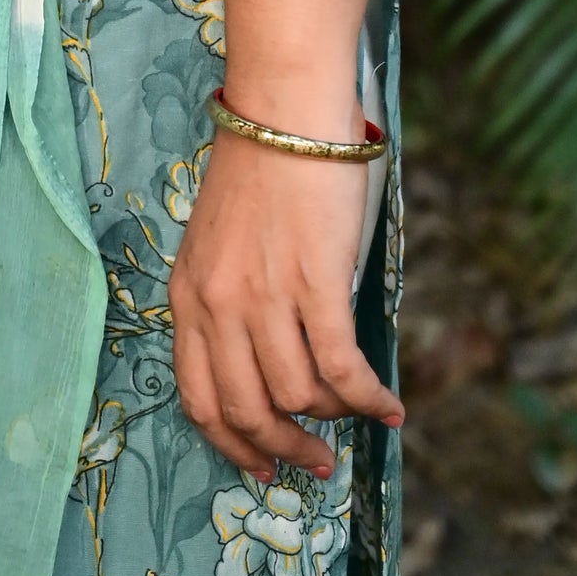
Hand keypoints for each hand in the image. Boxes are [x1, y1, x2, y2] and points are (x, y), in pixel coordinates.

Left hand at [167, 126, 401, 480]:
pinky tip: (389, 408)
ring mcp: (265, 296)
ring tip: (357, 414)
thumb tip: (270, 362)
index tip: (263, 465)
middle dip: (285, 449)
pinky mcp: (314, 284)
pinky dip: (368, 399)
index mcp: (187, 294)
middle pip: (247, 410)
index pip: (198, 397)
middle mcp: (218, 303)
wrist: (285, 110)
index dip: (233, 443)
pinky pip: (342, 369)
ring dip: (334, 418)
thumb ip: (231, 300)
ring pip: (298, 395)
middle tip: (317, 462)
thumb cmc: (261, 168)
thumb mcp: (220, 243)